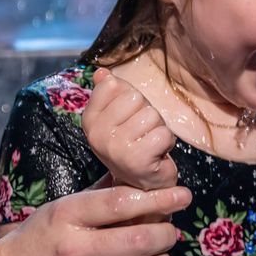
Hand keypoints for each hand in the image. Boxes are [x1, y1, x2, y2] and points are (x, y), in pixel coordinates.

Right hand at [0, 182, 188, 255]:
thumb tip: (133, 170)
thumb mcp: (56, 211)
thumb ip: (96, 195)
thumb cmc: (34, 243)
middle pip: (138, 240)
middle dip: (166, 234)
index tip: (183, 196)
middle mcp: (72, 251)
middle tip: (172, 232)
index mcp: (66, 217)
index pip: (122, 202)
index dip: (159, 198)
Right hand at [81, 71, 176, 191]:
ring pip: (151, 115)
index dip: (129, 98)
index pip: (114, 85)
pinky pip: (163, 133)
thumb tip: (102, 72)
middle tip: (142, 133)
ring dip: (158, 128)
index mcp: (89, 119)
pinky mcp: (137, 160)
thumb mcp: (117, 115)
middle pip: (135, 98)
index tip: (128, 117)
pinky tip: (157, 153)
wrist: (142, 183)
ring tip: (149, 143)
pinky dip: (167, 142)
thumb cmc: (133, 143)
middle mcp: (97, 134)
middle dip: (146, 113)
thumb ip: (110, 92)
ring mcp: (115, 148)